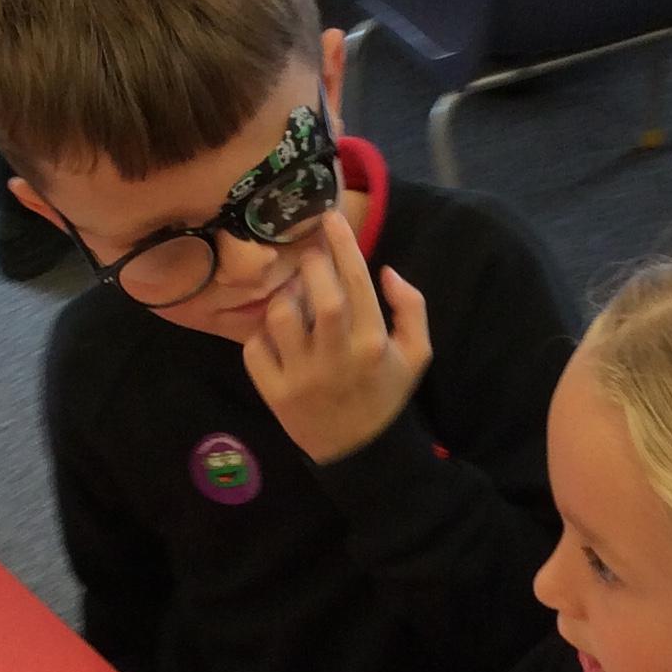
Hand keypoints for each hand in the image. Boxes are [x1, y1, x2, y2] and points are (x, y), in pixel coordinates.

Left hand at [242, 209, 430, 464]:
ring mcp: (303, 377)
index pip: (355, 282)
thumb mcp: (416, 355)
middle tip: (311, 260)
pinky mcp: (276, 395)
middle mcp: (337, 358)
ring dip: (284, 298)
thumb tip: (386, 271)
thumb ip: (412, 308)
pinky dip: (262, 336)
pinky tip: (278, 338)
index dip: (342, 244)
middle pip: (319, 296)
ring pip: (280, 317)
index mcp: (373, 344)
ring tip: (295, 301)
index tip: (330, 218)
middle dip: (312, 267)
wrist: (362, 453)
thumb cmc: (386, 395)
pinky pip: (256, 349)